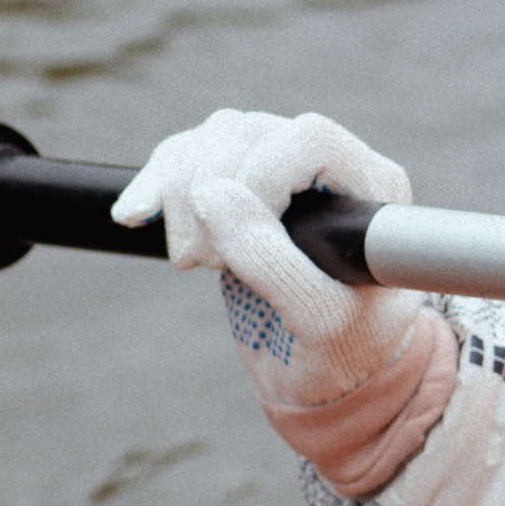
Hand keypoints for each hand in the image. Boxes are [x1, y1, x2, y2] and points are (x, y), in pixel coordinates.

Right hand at [112, 106, 422, 412]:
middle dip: (207, 192)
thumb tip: (211, 195)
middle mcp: (329, 167)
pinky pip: (188, 156)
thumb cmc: (342, 349)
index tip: (239, 247)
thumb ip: (272, 260)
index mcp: (370, 187)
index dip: (260, 177)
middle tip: (204, 265)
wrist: (326, 373)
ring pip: (214, 138)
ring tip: (190, 261)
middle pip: (249, 132)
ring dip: (179, 191)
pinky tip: (134, 215)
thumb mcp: (318, 318)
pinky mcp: (240, 187)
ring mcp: (283, 171)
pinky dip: (156, 184)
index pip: (308, 137)